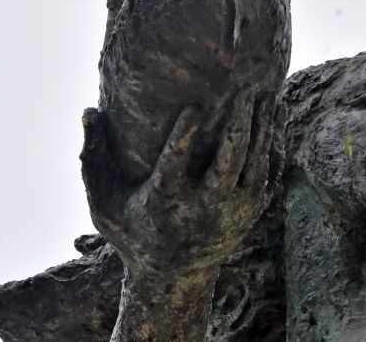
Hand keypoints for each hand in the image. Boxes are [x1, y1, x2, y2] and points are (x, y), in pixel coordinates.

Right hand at [80, 96, 282, 280]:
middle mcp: (204, 209)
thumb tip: (88, 111)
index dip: (185, 136)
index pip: (176, 166)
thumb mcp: (103, 203)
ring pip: (255, 164)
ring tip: (266, 92)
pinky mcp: (253, 211)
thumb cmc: (132, 230)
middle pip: (229, 163)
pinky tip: (277, 114)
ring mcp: (234, 212)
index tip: (194, 106)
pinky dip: (275, 143)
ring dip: (263, 127)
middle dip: (239, 124)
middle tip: (244, 89)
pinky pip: (270, 173)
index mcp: (165, 203)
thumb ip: (93, 158)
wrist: (173, 278)